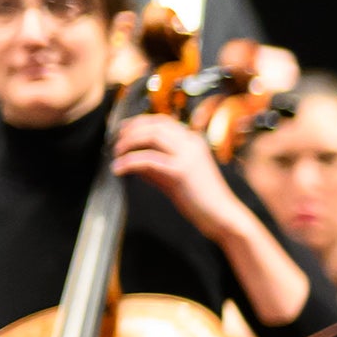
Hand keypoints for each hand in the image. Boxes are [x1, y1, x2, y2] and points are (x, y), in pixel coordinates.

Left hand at [109, 112, 257, 248]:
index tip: (121, 131)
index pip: (162, 121)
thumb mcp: (175, 175)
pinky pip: (148, 160)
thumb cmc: (200, 198)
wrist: (222, 215)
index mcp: (193, 141)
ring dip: (128, 143)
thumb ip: (155, 165)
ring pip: (151, 136)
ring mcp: (187, 156)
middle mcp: (191, 143)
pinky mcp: (181, 171)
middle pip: (154, 125)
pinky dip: (129, 162)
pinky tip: (118, 169)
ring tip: (116, 154)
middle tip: (114, 144)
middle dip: (129, 131)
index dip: (138, 122)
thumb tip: (129, 158)